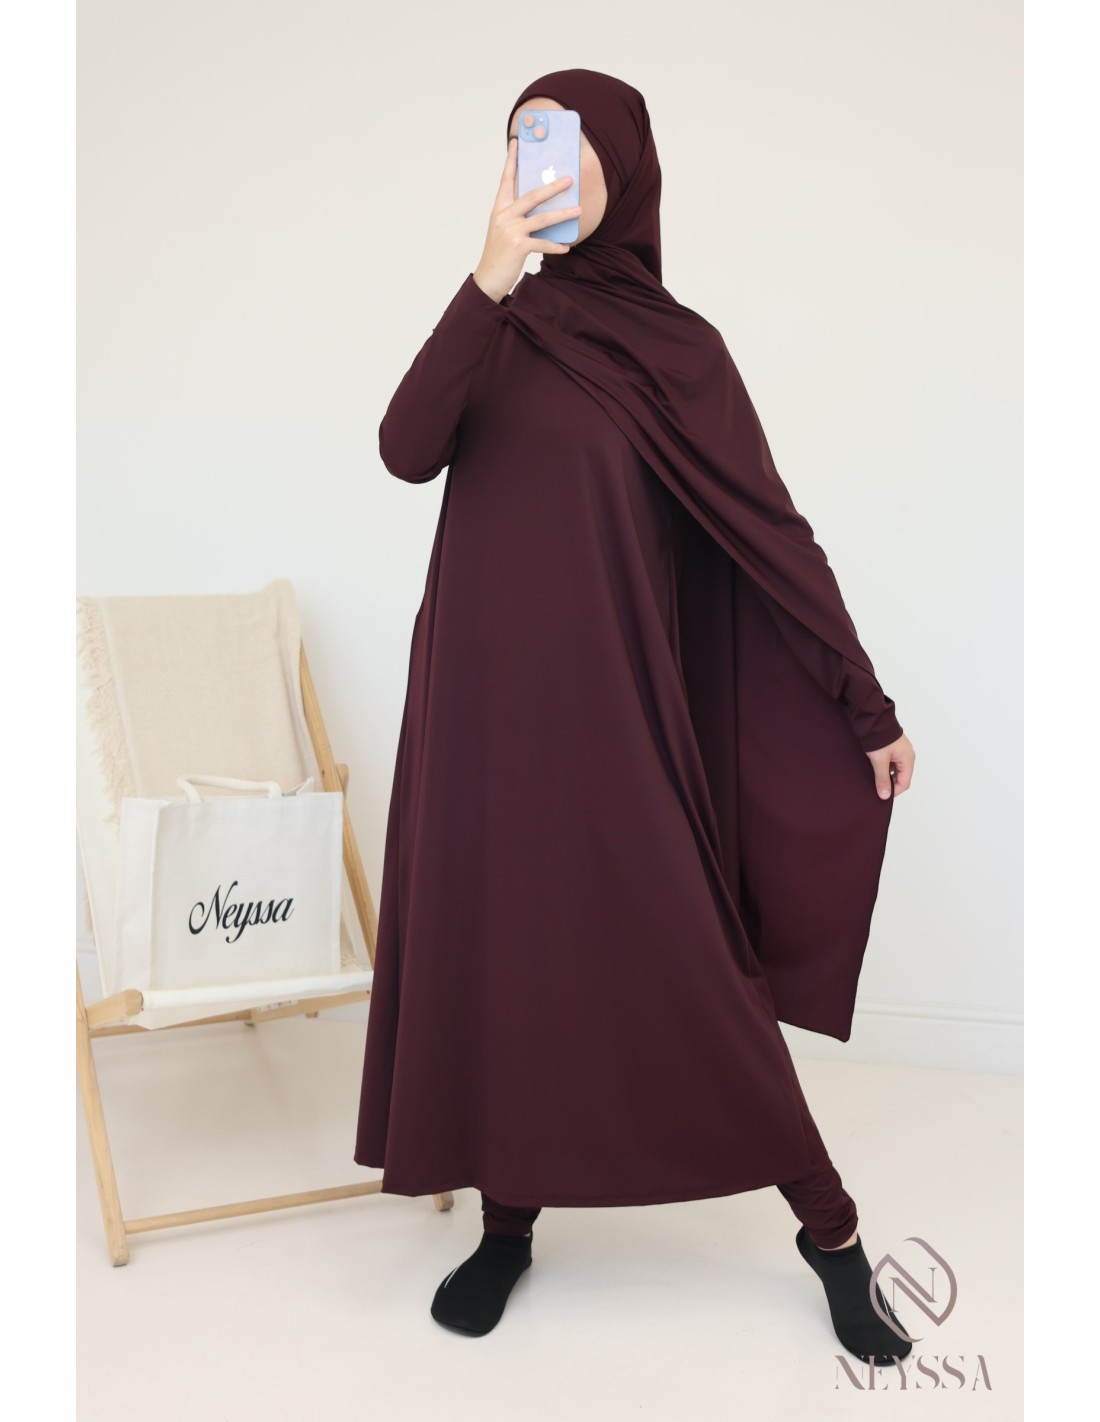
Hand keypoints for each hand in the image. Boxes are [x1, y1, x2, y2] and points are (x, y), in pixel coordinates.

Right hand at [472, 137, 580, 302]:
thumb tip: (540, 208)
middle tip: (569, 179)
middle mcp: (504, 216)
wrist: (488, 278)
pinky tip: (566, 247)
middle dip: (553, 187)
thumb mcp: (504, 230)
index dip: (512, 161)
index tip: (517, 143)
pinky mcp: (518, 246)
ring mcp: (511, 231)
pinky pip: (542, 243)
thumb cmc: (499, 253)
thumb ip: (517, 216)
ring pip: (542, 218)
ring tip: (578, 210)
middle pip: (532, 196)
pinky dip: (555, 246)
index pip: (506, 180)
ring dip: (563, 214)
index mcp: (499, 209)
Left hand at [865, 733, 914, 800]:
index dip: (894, 791)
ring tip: (874, 778)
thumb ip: (882, 779)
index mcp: (908, 759)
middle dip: (890, 783)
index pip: (905, 782)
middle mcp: (907, 755)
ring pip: (895, 770)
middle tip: (877, 788)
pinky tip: (874, 768)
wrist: (872, 719)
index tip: (882, 796)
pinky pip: (891, 762)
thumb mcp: (879, 761)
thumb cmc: (879, 738)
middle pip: (901, 776)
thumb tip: (885, 795)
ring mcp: (900, 751)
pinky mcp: (893, 747)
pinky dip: (883, 767)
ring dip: (885, 775)